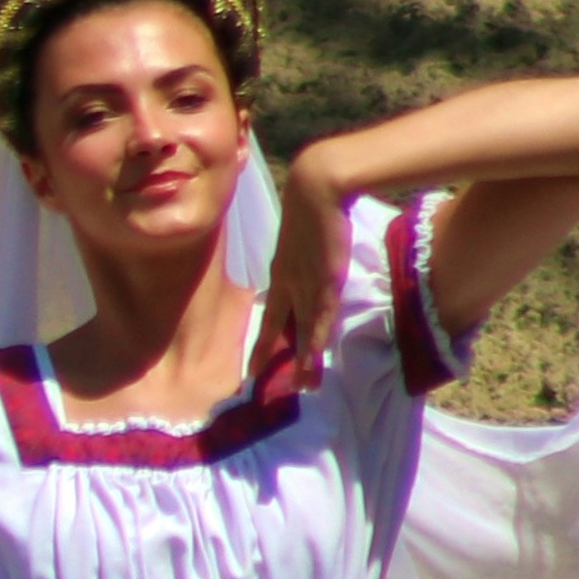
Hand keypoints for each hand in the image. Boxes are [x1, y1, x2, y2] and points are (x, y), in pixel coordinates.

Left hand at [257, 154, 355, 384]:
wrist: (316, 190)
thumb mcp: (303, 233)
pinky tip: (312, 365)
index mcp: (282, 272)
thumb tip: (313, 249)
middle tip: (256, 379)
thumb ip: (305, 248)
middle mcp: (288, 283)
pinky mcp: (324, 284)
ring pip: (302, 332)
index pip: (271, 311)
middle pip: (278, 326)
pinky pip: (319, 323)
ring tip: (301, 387)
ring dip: (302, 361)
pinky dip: (315, 345)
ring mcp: (305, 285)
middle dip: (268, 353)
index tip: (254, 355)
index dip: (263, 335)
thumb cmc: (313, 205)